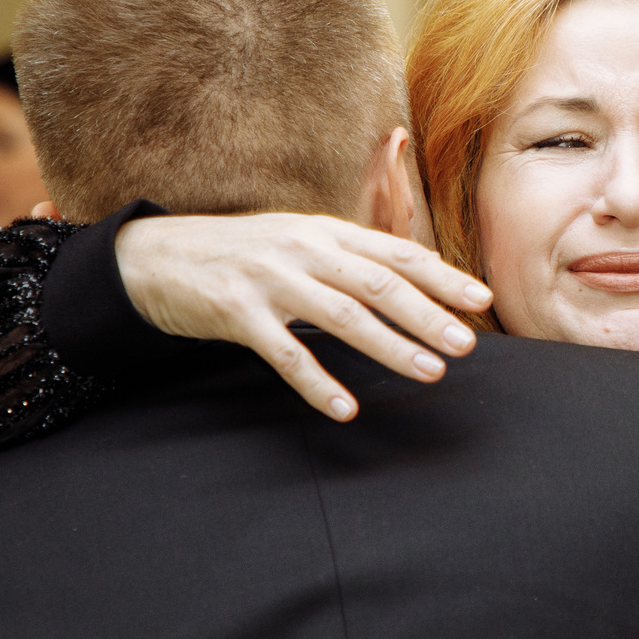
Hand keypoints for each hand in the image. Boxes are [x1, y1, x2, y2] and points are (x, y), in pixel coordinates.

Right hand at [112, 214, 492, 421]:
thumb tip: (408, 279)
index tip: (481, 299)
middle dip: (428, 315)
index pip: (396, 252)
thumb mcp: (298, 242)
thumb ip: (347, 257)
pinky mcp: (239, 314)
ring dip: (391, 347)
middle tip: (465, 345)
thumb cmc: (241, 254)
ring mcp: (271, 280)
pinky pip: (286, 354)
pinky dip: (318, 382)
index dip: (442, 276)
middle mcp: (304, 249)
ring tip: (430, 373)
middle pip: (379, 284)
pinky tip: (346, 407)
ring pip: (343, 317)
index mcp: (325, 231)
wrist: (157, 257)